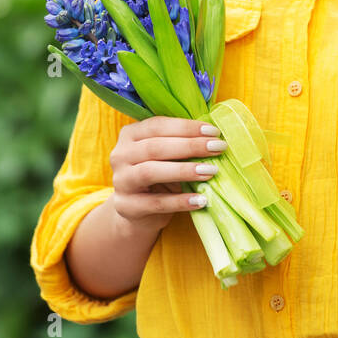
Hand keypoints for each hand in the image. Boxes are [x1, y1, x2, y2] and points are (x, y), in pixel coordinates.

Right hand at [109, 116, 225, 233]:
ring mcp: (121, 181)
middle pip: (155, 147)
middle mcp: (120, 155)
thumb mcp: (164, 155)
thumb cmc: (158, 175)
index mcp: (129, 135)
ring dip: (183, 171)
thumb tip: (214, 137)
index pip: (157, 125)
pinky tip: (201, 199)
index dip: (186, 128)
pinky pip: (156, 203)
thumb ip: (180, 143)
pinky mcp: (127, 206)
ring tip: (210, 171)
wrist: (136, 211)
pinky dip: (180, 201)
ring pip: (150, 172)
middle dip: (190, 146)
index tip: (214, 132)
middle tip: (217, 148)